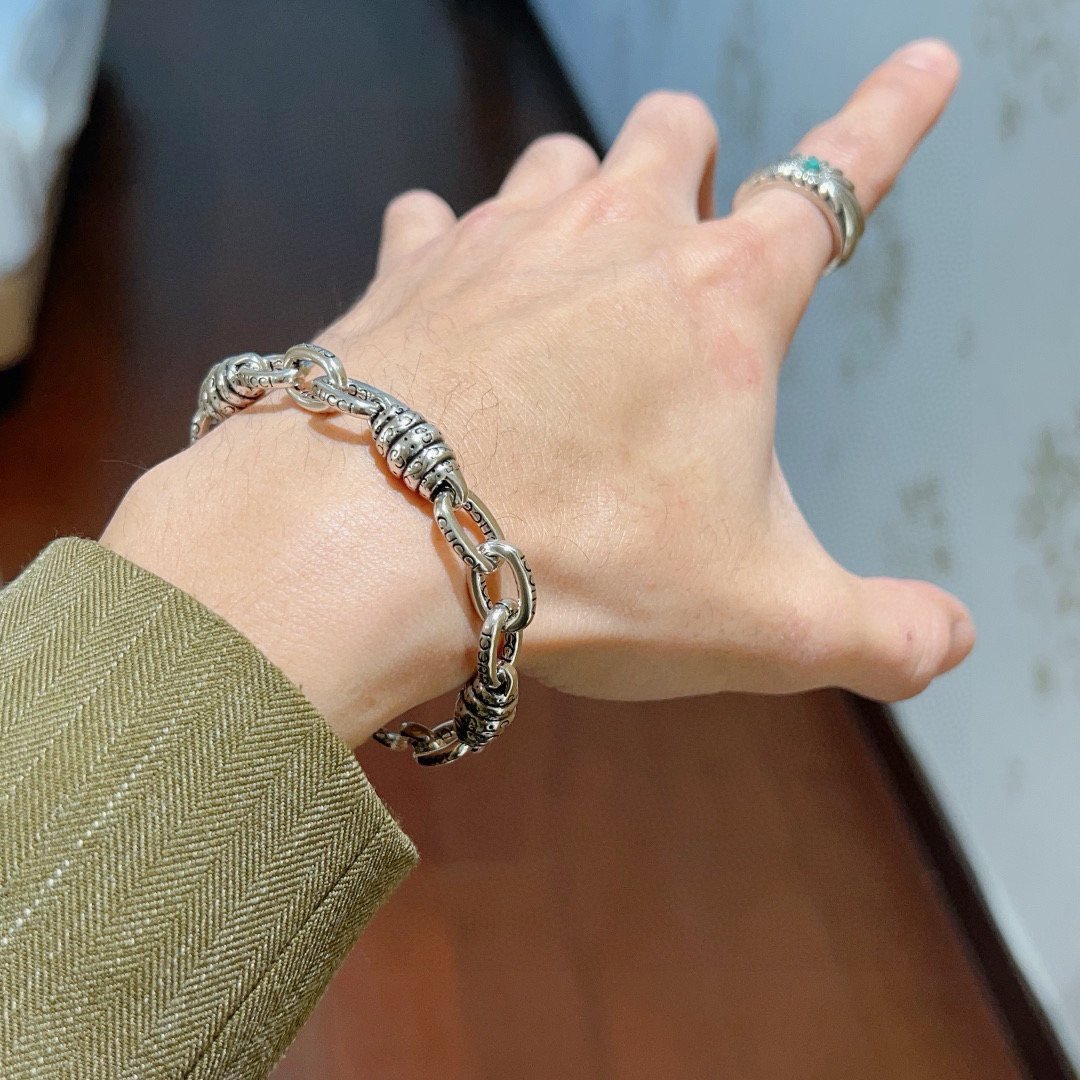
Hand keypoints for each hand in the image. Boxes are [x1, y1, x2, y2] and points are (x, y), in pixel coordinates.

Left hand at [103, 39, 971, 745]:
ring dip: (579, 195)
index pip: (840, 177)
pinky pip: (432, 215)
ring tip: (575, 275)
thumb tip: (946, 641)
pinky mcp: (407, 272)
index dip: (892, 117)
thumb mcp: (762, 623)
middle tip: (686, 232)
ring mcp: (500, 241)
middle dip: (692, 163)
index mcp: (723, 300)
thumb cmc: (577, 567)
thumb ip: (878, 632)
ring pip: (559, 159)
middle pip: (675, 131)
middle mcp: (614, 238)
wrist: (375, 545)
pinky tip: (453, 294)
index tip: (922, 67)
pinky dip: (449, 242)